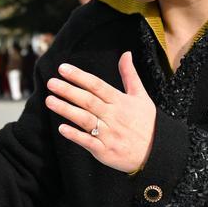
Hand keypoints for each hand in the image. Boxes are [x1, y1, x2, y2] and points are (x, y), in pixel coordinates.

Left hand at [45, 52, 156, 174]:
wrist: (157, 153)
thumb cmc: (147, 123)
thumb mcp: (141, 96)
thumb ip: (130, 75)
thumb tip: (126, 53)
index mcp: (121, 101)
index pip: (97, 85)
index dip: (79, 76)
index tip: (63, 69)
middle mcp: (114, 116)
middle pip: (88, 100)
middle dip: (68, 91)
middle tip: (51, 83)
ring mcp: (109, 134)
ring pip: (85, 119)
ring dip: (66, 110)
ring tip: (50, 101)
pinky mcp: (105, 151)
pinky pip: (89, 142)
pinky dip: (75, 135)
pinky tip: (61, 128)